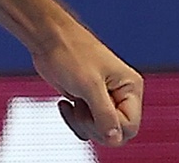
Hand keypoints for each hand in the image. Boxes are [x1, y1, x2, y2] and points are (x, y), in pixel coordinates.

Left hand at [30, 22, 143, 146]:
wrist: (48, 39)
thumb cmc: (71, 52)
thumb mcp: (89, 85)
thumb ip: (104, 114)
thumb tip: (115, 140)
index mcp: (130, 88)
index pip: (129, 127)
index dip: (109, 127)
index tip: (91, 111)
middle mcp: (121, 95)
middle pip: (116, 133)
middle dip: (94, 126)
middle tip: (81, 108)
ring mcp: (104, 100)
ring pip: (100, 132)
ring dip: (82, 124)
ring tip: (74, 103)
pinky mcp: (87, 102)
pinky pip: (86, 126)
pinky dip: (73, 121)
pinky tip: (65, 103)